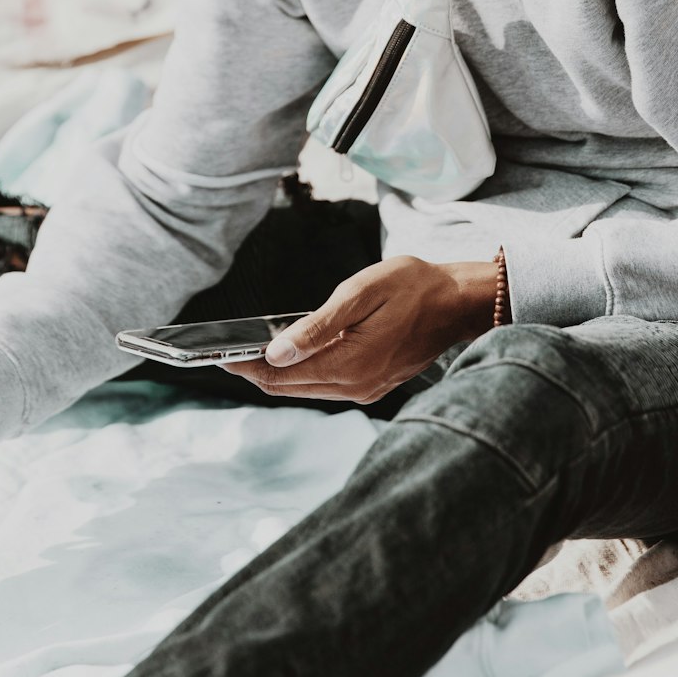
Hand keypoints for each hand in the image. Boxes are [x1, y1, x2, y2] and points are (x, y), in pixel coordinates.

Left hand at [221, 256, 497, 403]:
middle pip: (288, 388)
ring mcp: (366, 390)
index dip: (246, 367)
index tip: (218, 355)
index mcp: (350, 364)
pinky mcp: (373, 386)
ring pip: (305, 390)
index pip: (281, 376)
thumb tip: (276, 353)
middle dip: (256, 372)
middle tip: (227, 352)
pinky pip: (326, 385)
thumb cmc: (412, 286)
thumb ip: (317, 326)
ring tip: (252, 351)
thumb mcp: (360, 293)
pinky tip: (293, 352)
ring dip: (278, 373)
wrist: (458, 302)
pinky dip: (303, 372)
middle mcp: (355, 387)